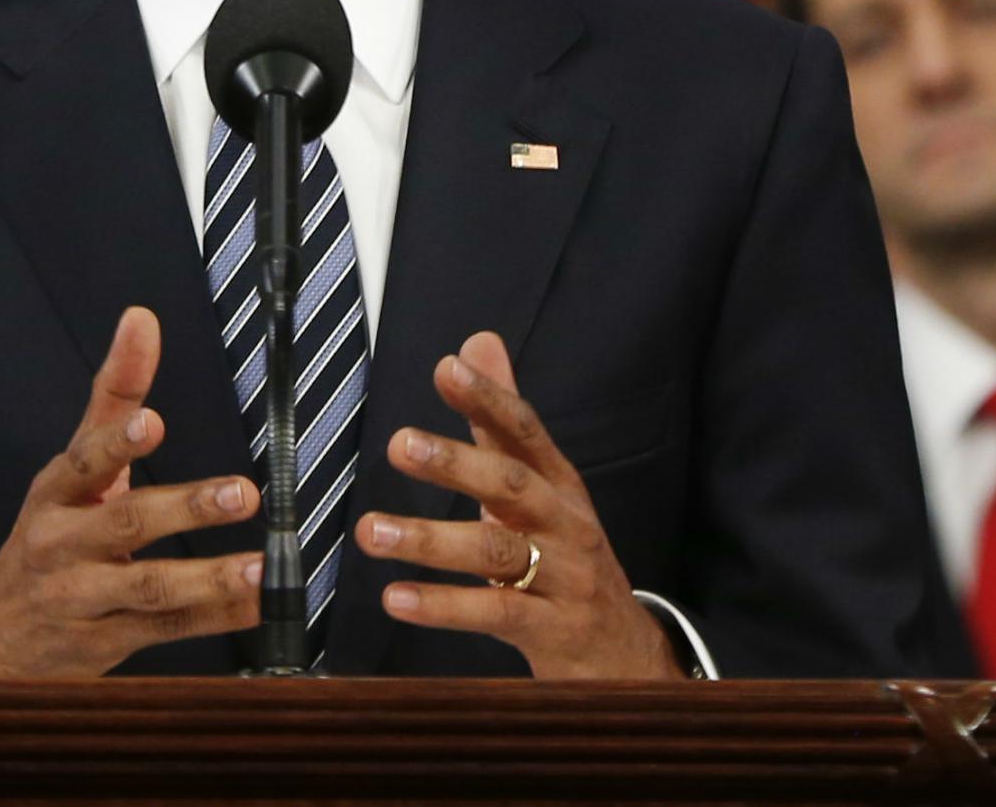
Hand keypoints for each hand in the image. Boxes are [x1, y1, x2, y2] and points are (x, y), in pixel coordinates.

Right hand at [0, 306, 263, 675]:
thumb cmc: (51, 533)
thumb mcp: (74, 466)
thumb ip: (115, 394)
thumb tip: (141, 319)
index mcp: (55, 494)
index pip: (83, 463)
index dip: (117, 445)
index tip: (152, 424)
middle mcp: (64, 545)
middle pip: (125, 524)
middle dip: (186, 509)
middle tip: (241, 493)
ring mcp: (83, 598)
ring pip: (148, 587)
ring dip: (207, 577)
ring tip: (257, 565)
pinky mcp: (107, 641)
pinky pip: (167, 629)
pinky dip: (215, 617)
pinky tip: (253, 600)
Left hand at [357, 331, 681, 679]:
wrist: (623, 652)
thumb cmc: (566, 558)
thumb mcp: (540, 487)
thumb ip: (502, 420)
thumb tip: (477, 342)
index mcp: (558, 484)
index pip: (526, 431)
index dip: (489, 398)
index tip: (447, 368)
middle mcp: (564, 524)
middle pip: (512, 485)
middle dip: (456, 463)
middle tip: (399, 444)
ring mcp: (563, 579)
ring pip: (496, 554)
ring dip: (431, 541)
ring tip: (372, 531)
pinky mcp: (552, 631)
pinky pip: (496, 615)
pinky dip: (444, 606)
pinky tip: (396, 598)